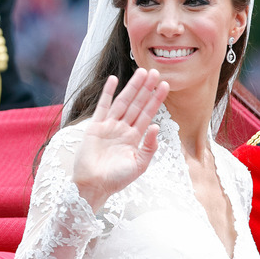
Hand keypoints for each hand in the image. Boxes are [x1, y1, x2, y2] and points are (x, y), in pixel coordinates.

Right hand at [73, 68, 169, 210]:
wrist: (93, 186)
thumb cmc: (117, 179)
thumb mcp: (140, 165)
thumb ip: (149, 146)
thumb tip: (156, 126)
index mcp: (135, 137)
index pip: (148, 113)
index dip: (156, 99)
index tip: (165, 85)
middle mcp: (123, 129)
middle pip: (137, 104)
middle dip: (147, 88)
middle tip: (156, 72)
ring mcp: (109, 126)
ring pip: (123, 102)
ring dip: (132, 87)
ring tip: (142, 72)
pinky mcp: (95, 127)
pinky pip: (103, 107)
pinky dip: (108, 93)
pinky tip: (114, 80)